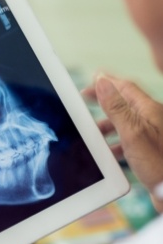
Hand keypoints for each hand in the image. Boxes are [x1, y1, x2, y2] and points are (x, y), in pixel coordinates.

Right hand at [86, 74, 162, 212]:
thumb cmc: (159, 164)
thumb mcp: (132, 132)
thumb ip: (116, 107)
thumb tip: (103, 82)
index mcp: (149, 110)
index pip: (125, 88)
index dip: (107, 82)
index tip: (92, 79)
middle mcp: (152, 120)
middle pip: (125, 104)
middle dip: (105, 102)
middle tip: (87, 100)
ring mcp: (153, 136)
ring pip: (126, 123)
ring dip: (108, 124)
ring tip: (94, 130)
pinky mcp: (151, 151)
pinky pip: (129, 140)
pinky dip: (116, 142)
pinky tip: (109, 151)